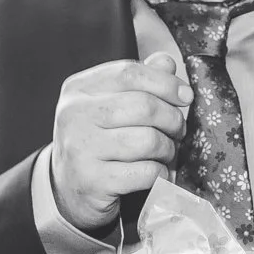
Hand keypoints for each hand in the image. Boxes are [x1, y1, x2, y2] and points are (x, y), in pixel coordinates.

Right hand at [49, 54, 192, 231]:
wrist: (68, 190)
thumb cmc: (97, 141)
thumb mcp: (110, 104)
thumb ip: (138, 81)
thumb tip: (166, 63)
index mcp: (78, 89)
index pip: (129, 73)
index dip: (165, 82)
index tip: (185, 96)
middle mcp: (74, 115)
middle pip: (144, 106)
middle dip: (172, 119)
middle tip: (178, 131)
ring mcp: (81, 149)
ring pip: (149, 140)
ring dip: (168, 149)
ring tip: (166, 153)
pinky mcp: (93, 181)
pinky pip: (146, 172)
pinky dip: (161, 173)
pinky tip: (157, 173)